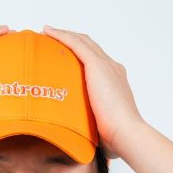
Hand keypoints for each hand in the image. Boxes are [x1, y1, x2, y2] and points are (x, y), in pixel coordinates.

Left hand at [41, 25, 143, 159]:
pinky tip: (48, 32)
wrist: (126, 133)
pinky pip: (76, 44)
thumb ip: (90, 125)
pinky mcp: (97, 66)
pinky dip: (62, 36)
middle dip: (70, 40)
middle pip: (89, 47)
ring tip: (46, 32)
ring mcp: (106, 66)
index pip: (95, 62)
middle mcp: (112, 69)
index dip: (79, 55)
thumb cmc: (116, 138)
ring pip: (82, 42)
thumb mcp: (101, 127)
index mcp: (115, 81)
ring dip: (64, 35)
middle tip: (51, 38)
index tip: (64, 56)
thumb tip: (78, 140)